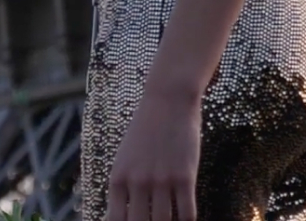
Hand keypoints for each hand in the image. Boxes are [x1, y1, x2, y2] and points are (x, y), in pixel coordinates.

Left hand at [107, 84, 200, 220]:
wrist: (168, 96)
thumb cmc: (146, 128)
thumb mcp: (125, 157)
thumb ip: (122, 187)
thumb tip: (119, 216)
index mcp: (118, 178)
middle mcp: (138, 182)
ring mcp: (162, 180)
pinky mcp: (185, 176)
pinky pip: (187, 213)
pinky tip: (187, 220)